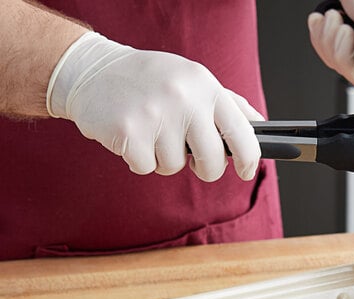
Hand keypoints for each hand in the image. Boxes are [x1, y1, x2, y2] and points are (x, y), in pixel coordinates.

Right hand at [46, 32, 262, 180]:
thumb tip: (260, 127)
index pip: (242, 131)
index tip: (246, 172)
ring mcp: (156, 114)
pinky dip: (139, 160)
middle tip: (191, 159)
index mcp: (205, 86)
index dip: (248, 159)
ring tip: (151, 131)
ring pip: (175, 167)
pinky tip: (132, 136)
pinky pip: (146, 168)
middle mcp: (184, 98)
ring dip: (163, 159)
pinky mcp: (129, 132)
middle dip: (204, 169)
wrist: (93, 71)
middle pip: (212, 161)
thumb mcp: (194, 81)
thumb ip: (229, 104)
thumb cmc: (151, 80)